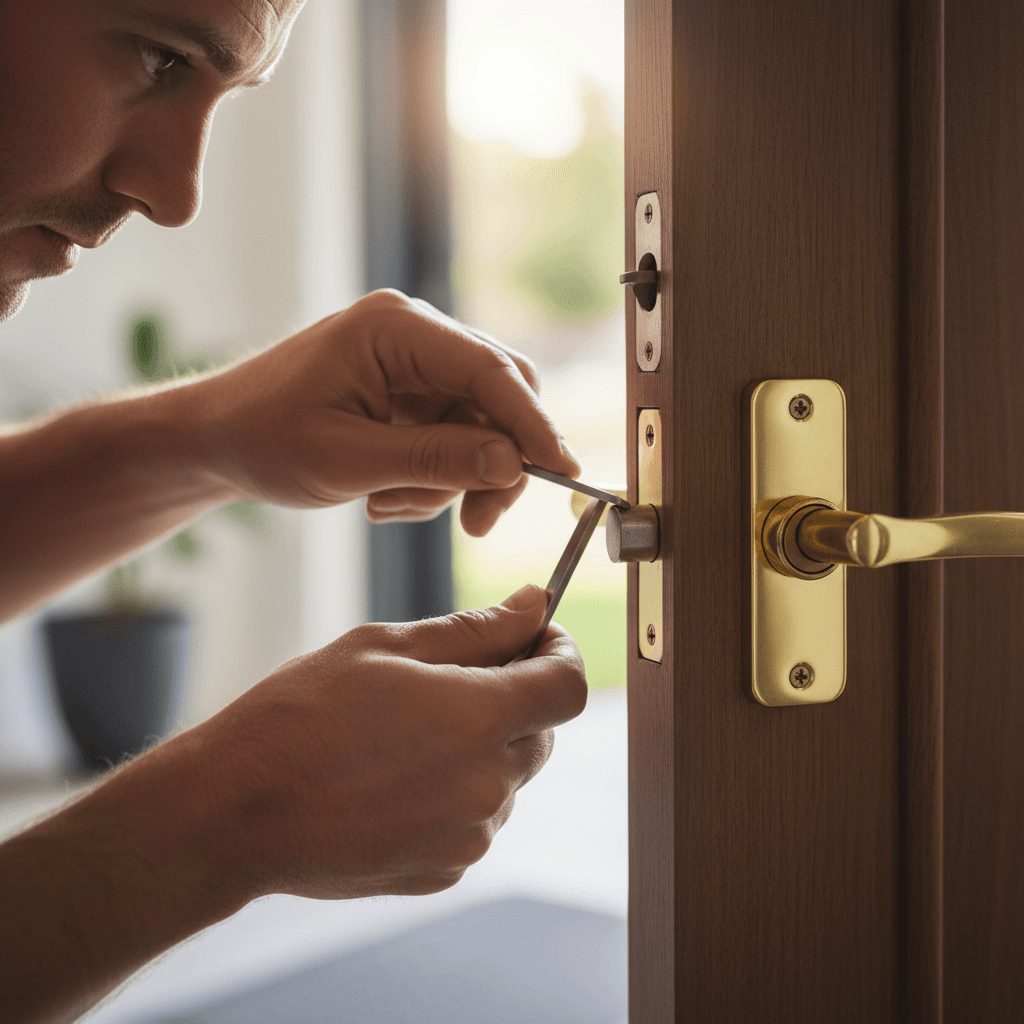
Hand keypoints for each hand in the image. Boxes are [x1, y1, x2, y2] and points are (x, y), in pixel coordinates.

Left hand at [192, 289, 580, 535]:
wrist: (212, 440)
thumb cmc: (260, 437)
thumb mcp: (349, 461)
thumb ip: (435, 460)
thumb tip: (512, 463)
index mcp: (397, 329)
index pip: (492, 372)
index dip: (534, 426)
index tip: (563, 473)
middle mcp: (413, 335)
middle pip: (498, 396)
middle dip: (495, 463)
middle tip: (477, 522)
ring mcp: (412, 364)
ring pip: (478, 426)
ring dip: (451, 479)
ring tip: (391, 507)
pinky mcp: (407, 393)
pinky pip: (451, 438)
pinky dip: (432, 478)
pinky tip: (385, 496)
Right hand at [197, 585, 586, 899]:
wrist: (234, 811)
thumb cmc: (300, 715)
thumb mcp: (386, 647)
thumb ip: (475, 629)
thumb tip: (534, 605)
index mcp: (478, 717)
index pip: (568, 685)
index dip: (560, 654)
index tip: (539, 641)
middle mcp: (486, 783)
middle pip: (541, 732)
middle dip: (515, 700)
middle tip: (451, 683)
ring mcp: (469, 836)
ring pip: (508, 779)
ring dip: (481, 750)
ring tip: (404, 738)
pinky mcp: (445, 870)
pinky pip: (476, 821)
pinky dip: (455, 795)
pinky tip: (394, 781)